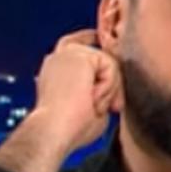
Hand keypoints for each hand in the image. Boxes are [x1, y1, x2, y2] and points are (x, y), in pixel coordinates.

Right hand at [32, 29, 123, 154]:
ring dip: (109, 89)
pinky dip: (108, 86)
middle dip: (112, 79)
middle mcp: (58, 59)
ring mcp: (67, 54)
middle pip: (98, 55)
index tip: (103, 46)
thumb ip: (100, 94)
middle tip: (113, 107)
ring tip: (95, 106)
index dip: (91, 41)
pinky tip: (93, 98)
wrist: (54, 130)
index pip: (76, 46)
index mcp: (56, 73)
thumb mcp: (90, 109)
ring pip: (108, 62)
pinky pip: (110, 65)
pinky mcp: (77, 53)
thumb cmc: (69, 129)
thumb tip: (115, 95)